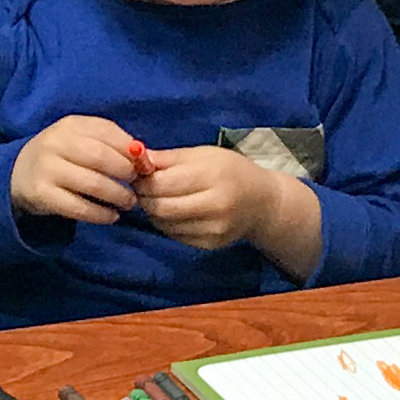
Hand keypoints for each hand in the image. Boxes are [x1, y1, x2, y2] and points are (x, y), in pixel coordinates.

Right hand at [11, 115, 149, 224]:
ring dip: (118, 196)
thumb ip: (111, 144)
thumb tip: (144, 158)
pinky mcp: (42, 195)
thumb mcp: (81, 139)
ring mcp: (47, 169)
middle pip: (101, 157)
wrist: (19, 174)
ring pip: (93, 184)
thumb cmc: (62, 155)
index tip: (144, 166)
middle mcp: (56, 143)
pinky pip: (79, 207)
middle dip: (126, 173)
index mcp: (70, 125)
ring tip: (128, 203)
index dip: (131, 151)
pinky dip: (101, 214)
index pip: (108, 132)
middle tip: (138, 186)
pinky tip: (111, 216)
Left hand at [133, 144, 277, 252]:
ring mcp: (214, 229)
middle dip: (144, 198)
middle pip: (161, 207)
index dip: (143, 180)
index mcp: (213, 176)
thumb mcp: (204, 154)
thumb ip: (169, 158)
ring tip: (157, 198)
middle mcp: (215, 206)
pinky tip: (173, 212)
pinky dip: (166, 223)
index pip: (163, 184)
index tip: (138, 174)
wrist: (263, 203)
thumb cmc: (231, 171)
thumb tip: (136, 159)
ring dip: (153, 211)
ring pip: (164, 224)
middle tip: (142, 189)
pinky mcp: (210, 245)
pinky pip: (174, 235)